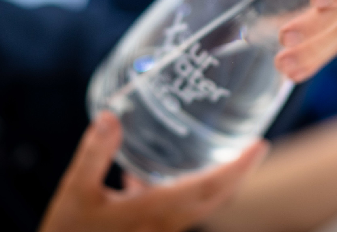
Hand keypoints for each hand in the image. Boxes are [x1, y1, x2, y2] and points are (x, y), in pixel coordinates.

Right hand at [38, 111, 268, 231]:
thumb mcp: (76, 192)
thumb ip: (95, 153)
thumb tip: (112, 116)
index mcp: (155, 212)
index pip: (210, 189)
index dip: (238, 169)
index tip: (260, 146)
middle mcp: (167, 223)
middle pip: (216, 198)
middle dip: (239, 173)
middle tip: (256, 146)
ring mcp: (161, 229)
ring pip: (202, 204)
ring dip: (219, 182)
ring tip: (227, 155)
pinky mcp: (150, 230)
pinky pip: (180, 208)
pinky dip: (187, 188)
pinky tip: (161, 171)